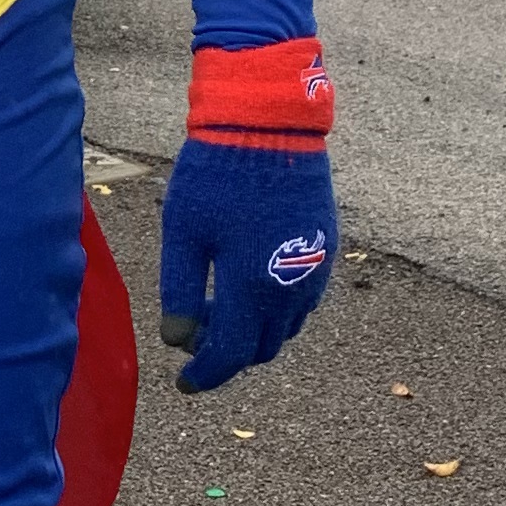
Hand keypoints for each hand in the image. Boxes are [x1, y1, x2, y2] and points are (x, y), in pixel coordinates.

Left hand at [156, 37, 338, 394]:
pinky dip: (274, 308)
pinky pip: (302, 300)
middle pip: (261, 348)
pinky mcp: (326, 249)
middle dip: (228, 353)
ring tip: (217, 305)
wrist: (269, 123)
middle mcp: (290, 289)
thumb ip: (181, 293)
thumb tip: (179, 341)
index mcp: (252, 288)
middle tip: (195, 334)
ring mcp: (314, 270)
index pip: (231, 355)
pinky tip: (248, 283)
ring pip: (285, 328)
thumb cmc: (217, 175)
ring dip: (253, 331)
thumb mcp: (184, 234)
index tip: (184, 382)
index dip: (205, 374)